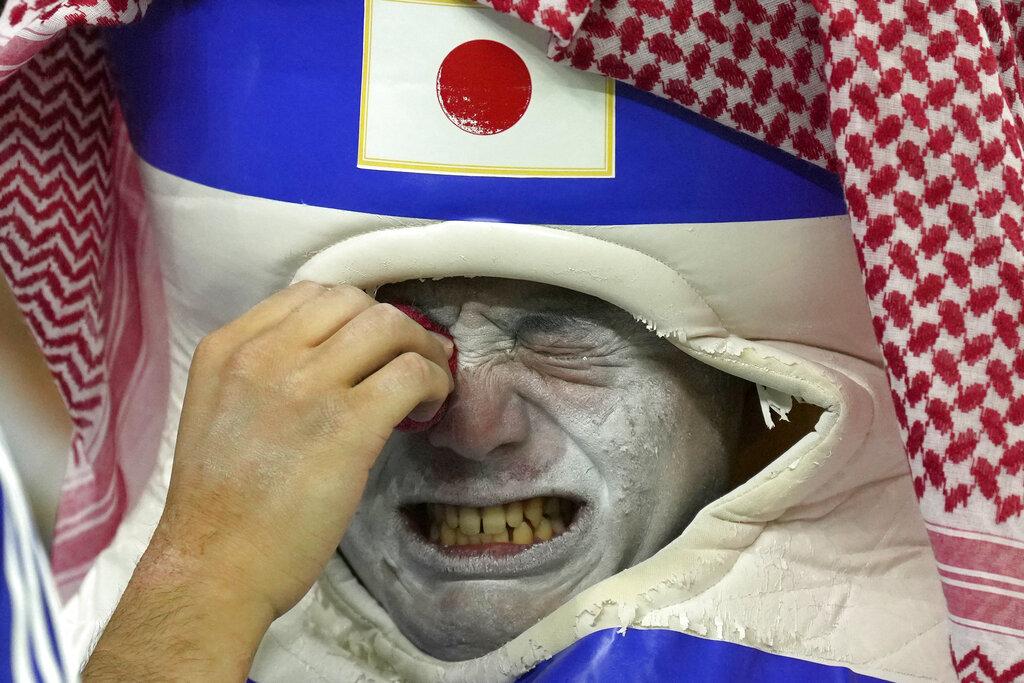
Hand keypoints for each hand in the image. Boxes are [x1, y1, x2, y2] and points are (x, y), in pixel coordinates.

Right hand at [83, 282, 453, 680]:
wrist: (214, 566)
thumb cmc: (218, 505)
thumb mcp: (220, 410)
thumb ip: (262, 372)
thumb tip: (334, 357)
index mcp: (229, 348)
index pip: (309, 294)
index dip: (354, 312)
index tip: (374, 342)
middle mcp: (265, 354)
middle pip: (354, 302)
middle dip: (392, 324)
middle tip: (412, 355)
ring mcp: (306, 385)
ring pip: (388, 326)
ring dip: (421, 346)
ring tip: (430, 377)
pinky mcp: (348, 424)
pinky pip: (410, 373)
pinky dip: (433, 380)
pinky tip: (432, 403)